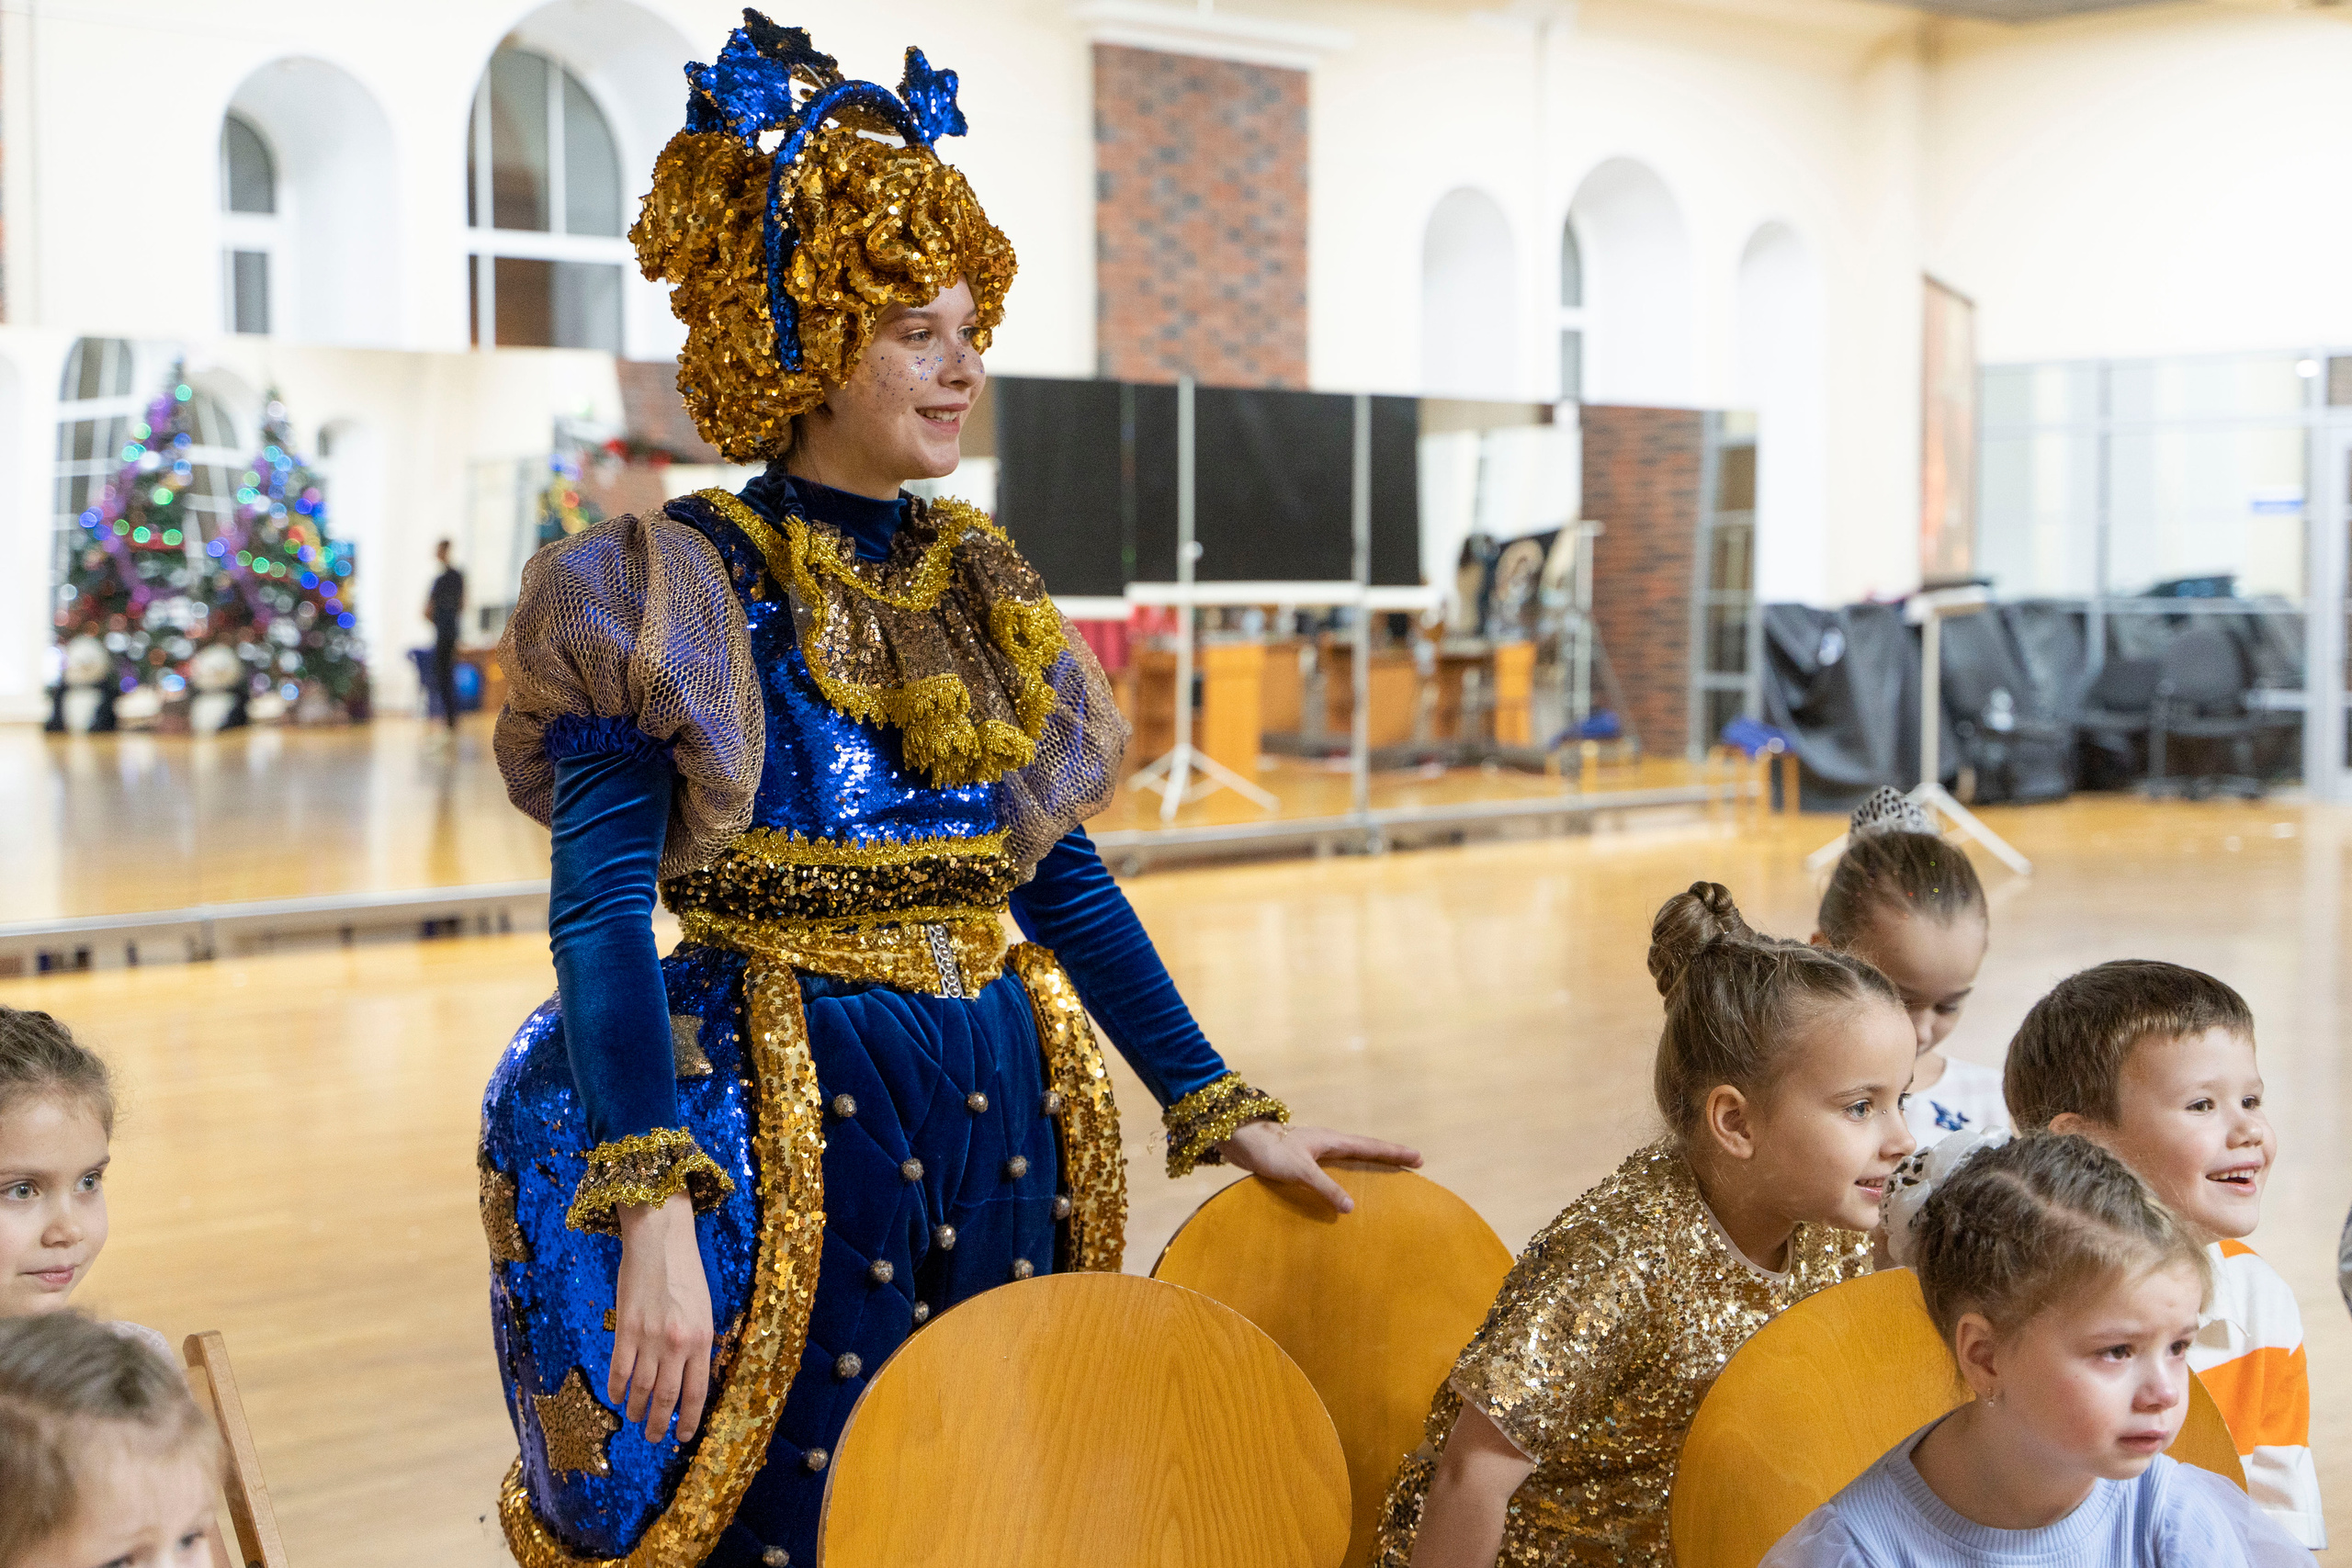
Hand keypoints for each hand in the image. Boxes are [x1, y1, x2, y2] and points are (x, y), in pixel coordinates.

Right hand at [609, 1192, 713, 1442]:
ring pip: (642, 1388)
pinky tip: (616, 1397)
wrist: (660, 1242)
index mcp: (703, 1340)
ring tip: (635, 1418)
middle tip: (653, 1437)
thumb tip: (690, 1377)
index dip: (688, 1420)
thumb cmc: (687, 1274)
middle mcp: (678, 1344)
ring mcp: (650, 1338)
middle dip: (660, 1423)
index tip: (682, 1437)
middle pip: (668, 1397)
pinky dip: (616, 1387)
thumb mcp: (704, 1311)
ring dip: (637, 1408)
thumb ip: (698, 1344)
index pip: (696, 1392)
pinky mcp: (625, 1329)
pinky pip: (619, 1369)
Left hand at [1215, 1120, 1422, 1213]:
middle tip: (1413, 1162)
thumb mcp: (1301, 1171)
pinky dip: (1350, 1172)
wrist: (1241, 1140)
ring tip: (1387, 1171)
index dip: (1395, 1153)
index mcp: (1332, 1140)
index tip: (1419, 1157)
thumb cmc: (1271, 1152)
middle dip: (1389, 1156)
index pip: (1371, 1147)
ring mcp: (1316, 1149)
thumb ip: (1326, 1188)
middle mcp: (1328, 1142)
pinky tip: (1345, 1185)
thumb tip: (1352, 1207)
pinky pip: (1336, 1165)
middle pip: (1366, 1148)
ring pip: (1351, 1156)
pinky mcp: (1303, 1158)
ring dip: (1371, 1162)